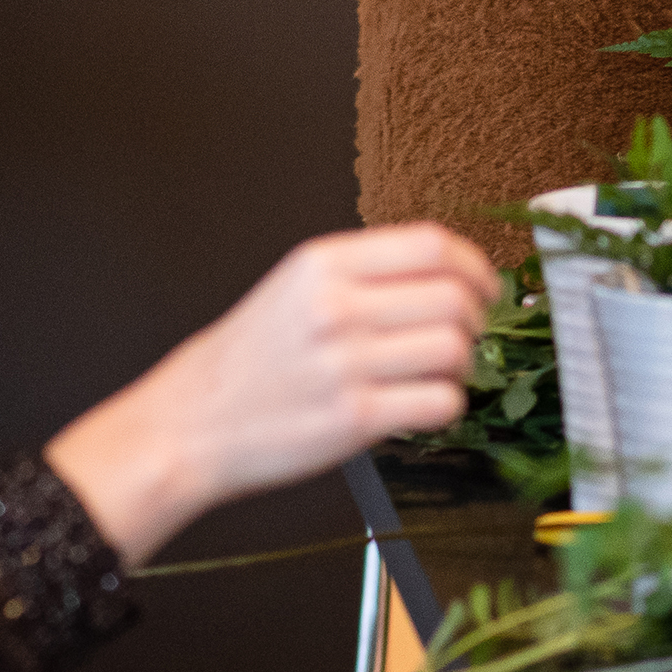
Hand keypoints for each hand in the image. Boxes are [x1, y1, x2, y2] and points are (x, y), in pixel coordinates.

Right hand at [45, 223, 495, 567]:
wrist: (188, 426)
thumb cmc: (247, 360)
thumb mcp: (295, 287)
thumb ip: (365, 272)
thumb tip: (449, 272)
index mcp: (323, 264)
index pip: (432, 245)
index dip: (475, 266)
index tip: (483, 287)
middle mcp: (336, 307)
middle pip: (454, 297)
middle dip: (474, 319)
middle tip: (465, 335)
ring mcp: (345, 363)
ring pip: (455, 349)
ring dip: (463, 365)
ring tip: (440, 373)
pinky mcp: (353, 417)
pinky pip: (440, 402)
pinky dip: (448, 405)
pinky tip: (424, 405)